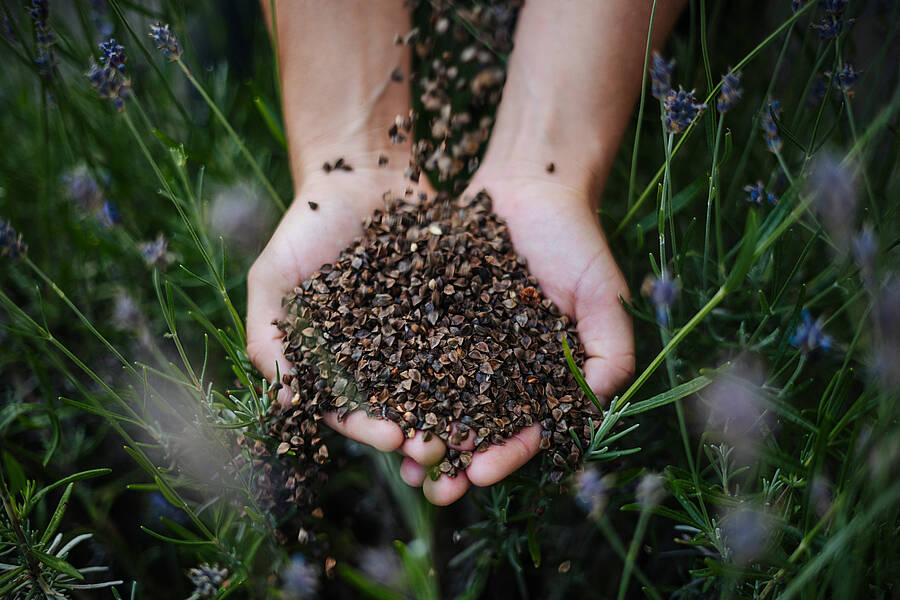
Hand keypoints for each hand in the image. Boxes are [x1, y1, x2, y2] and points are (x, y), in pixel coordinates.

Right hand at [248, 165, 461, 463]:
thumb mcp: (274, 277)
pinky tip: (498, 385)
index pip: (348, 408)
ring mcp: (416, 336)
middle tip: (441, 450)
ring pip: (437, 385)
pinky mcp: (449, 311)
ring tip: (473, 432)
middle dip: (417, 432)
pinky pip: (467, 343)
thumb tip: (285, 398)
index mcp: (334, 362)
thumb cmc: (307, 227)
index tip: (392, 438)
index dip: (367, 426)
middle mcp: (377, 358)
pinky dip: (480, 367)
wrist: (362, 174)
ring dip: (453, 414)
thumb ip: (268, 334)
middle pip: (397, 408)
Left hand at [396, 164, 634, 502]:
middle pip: (474, 428)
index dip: (507, 456)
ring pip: (434, 401)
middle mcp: (497, 371)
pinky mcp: (427, 320)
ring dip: (416, 433)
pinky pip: (405, 355)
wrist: (529, 185)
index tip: (483, 472)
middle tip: (432, 486)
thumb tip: (600, 400)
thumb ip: (609, 349)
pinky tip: (371, 402)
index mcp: (539, 378)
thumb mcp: (603, 293)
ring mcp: (460, 347)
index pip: (525, 431)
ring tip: (396, 456)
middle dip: (454, 461)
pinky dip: (390, 381)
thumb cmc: (575, 241)